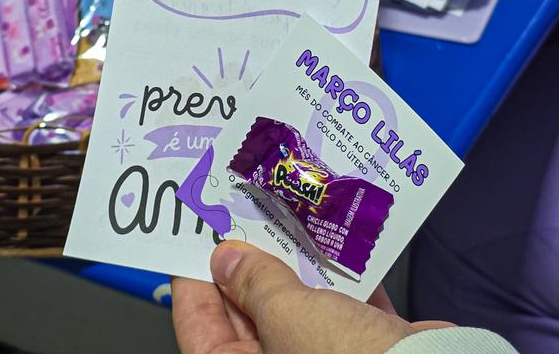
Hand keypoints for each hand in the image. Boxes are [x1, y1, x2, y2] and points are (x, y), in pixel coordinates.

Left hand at [172, 241, 453, 353]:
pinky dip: (342, 279)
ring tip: (286, 219)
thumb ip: (256, 283)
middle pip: (246, 316)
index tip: (193, 241)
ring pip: (296, 309)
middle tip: (241, 217)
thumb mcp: (289, 315)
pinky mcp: (365, 349)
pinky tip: (341, 242)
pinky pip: (343, 310)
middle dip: (247, 265)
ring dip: (296, 265)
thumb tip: (227, 260)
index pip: (199, 328)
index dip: (194, 283)